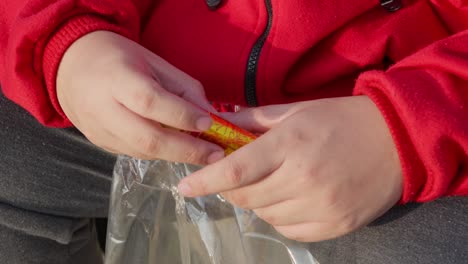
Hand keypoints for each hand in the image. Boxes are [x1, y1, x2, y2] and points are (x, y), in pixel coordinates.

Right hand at [57, 31, 223, 163]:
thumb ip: (183, 87)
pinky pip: (135, 153)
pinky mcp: (100, 143)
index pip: (150, 101)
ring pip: (143, 151)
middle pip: (147, 138)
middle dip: (186, 150)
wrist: (71, 67)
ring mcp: (98, 130)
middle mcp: (102, 108)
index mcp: (116, 77)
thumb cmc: (119, 59)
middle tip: (215, 154)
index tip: (209, 123)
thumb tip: (209, 115)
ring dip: (177, 155)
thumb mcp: (153, 62)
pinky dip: (161, 154)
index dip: (181, 115)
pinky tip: (178, 150)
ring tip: (203, 154)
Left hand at [178, 96, 402, 241]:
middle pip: (246, 197)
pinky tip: (291, 199)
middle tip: (239, 175)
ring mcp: (321, 207)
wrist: (398, 142)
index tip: (184, 187)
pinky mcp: (335, 226)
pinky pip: (289, 230)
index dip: (205, 180)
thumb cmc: (343, 120)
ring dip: (258, 202)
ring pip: (265, 216)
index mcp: (292, 145)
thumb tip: (220, 125)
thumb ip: (255, 120)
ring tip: (274, 182)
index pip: (237, 170)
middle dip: (233, 188)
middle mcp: (304, 179)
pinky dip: (280, 217)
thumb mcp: (297, 111)